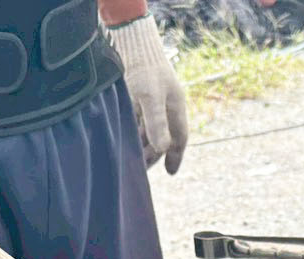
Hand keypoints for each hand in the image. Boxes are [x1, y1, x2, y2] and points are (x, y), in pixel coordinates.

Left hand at [107, 15, 189, 173]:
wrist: (132, 42)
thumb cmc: (143, 68)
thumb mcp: (150, 97)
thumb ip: (156, 123)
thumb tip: (163, 149)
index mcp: (174, 107)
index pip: (179, 138)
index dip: (175, 156)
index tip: (171, 172)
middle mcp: (165, 107)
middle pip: (162, 137)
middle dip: (154, 154)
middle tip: (142, 170)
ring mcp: (151, 102)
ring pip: (148, 130)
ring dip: (142, 145)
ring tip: (131, 160)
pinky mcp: (137, 97)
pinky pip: (137, 121)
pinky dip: (133, 133)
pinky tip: (124, 140)